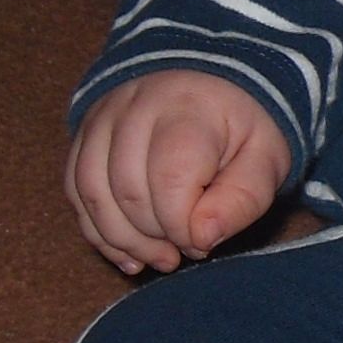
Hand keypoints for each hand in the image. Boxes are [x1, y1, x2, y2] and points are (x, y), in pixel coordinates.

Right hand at [67, 71, 291, 275]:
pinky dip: (99, 232)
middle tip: (186, 250)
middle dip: (157, 236)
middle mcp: (134, 107)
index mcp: (187, 108)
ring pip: (93, 194)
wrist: (209, 85)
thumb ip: (242, 199)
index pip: (169, 180)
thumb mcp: (265, 160)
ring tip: (160, 257)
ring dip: (124, 240)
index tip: (205, 241)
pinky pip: (76, 192)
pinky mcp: (84, 137)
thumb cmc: (241, 129)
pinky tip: (130, 253)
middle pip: (128, 191)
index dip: (183, 226)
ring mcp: (101, 119)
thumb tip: (201, 238)